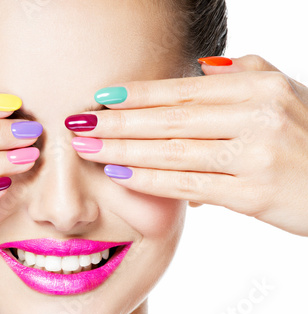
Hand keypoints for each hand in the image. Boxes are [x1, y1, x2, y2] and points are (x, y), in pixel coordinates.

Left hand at [67, 55, 307, 236]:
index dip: (139, 93)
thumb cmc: (307, 136)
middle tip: (80, 123)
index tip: (102, 97)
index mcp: (259, 87)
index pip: (184, 89)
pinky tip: (120, 173)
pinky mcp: (252, 194)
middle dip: (119, 121)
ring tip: (89, 147)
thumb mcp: (282, 93)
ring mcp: (255, 155)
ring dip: (124, 149)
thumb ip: (241, 75)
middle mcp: (257, 116)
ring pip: (173, 151)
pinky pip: (188, 184)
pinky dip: (150, 179)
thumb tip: (200, 68)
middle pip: (170, 118)